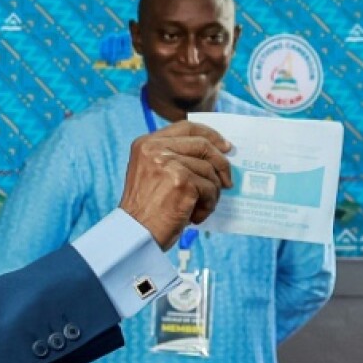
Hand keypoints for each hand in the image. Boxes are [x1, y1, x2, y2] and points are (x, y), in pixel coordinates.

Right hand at [118, 121, 231, 249]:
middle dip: (221, 163)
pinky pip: (209, 189)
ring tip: (200, 208)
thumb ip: (174, 159)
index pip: (186, 127)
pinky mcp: (182, 181)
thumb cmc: (146, 211)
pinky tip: (195, 217)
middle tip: (227, 181)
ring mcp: (169, 164)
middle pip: (203, 145)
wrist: (135, 234)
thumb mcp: (152, 174)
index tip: (225, 146)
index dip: (210, 135)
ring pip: (209, 170)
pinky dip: (207, 206)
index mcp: (146, 144)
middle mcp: (155, 149)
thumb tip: (214, 156)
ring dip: (211, 193)